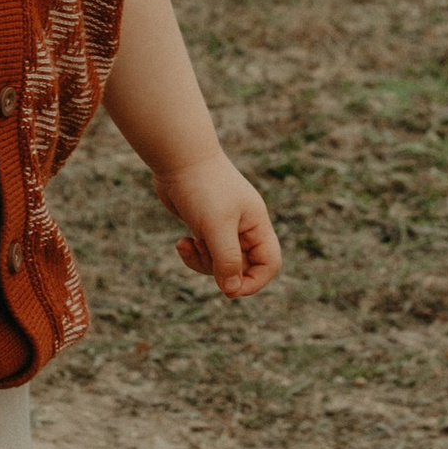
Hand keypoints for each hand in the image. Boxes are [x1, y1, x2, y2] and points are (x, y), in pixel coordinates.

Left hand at [152, 153, 281, 298]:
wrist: (177, 158)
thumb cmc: (202, 188)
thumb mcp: (217, 227)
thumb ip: (227, 260)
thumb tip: (231, 290)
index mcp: (257, 225)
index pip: (270, 263)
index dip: (254, 282)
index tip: (229, 289)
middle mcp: (244, 227)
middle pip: (243, 267)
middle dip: (220, 271)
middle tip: (202, 256)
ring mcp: (224, 226)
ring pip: (220, 262)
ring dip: (203, 262)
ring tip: (188, 245)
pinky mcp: (204, 225)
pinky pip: (204, 251)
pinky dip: (192, 252)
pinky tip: (181, 242)